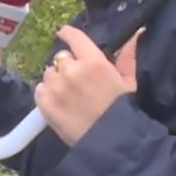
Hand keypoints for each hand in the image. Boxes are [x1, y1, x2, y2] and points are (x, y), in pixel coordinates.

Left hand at [34, 25, 143, 146]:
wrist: (113, 143)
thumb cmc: (124, 110)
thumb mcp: (129, 82)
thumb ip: (127, 56)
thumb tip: (136, 32)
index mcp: (93, 62)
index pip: (73, 37)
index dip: (67, 34)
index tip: (63, 33)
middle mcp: (71, 70)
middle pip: (61, 58)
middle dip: (68, 66)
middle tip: (78, 81)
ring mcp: (55, 86)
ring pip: (49, 73)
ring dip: (56, 80)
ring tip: (69, 95)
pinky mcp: (44, 102)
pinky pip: (39, 89)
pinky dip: (47, 93)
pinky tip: (59, 103)